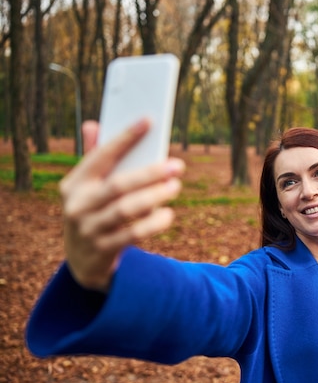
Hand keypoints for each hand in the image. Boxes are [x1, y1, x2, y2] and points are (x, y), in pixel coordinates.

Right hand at [60, 119, 184, 291]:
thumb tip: (94, 124)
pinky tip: (168, 214)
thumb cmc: (94, 212)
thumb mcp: (89, 189)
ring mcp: (88, 229)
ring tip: (175, 186)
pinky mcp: (102, 250)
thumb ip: (95, 159)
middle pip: (118, 185)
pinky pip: (132, 235)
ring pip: (126, 209)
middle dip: (150, 173)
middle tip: (177, 165)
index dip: (125, 137)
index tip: (149, 121)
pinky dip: (153, 223)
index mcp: (75, 183)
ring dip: (155, 196)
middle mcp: (77, 205)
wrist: (84, 261)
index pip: (101, 155)